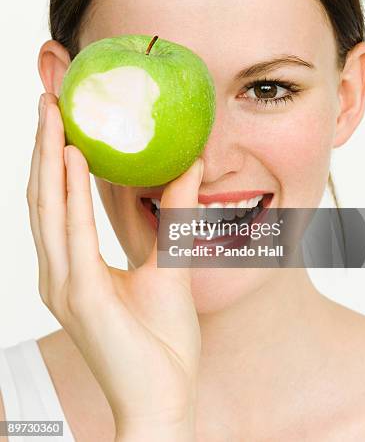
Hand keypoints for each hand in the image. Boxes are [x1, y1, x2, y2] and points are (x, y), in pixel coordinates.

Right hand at [26, 92, 203, 439]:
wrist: (162, 398)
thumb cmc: (159, 340)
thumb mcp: (168, 262)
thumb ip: (171, 214)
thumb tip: (188, 165)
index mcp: (73, 265)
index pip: (56, 199)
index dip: (54, 156)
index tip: (60, 114)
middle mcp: (59, 270)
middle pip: (44, 195)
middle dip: (44, 145)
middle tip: (48, 98)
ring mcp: (64, 283)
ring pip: (49, 206)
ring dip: (50, 157)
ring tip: (54, 114)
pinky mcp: (80, 296)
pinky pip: (72, 234)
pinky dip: (69, 193)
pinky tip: (73, 158)